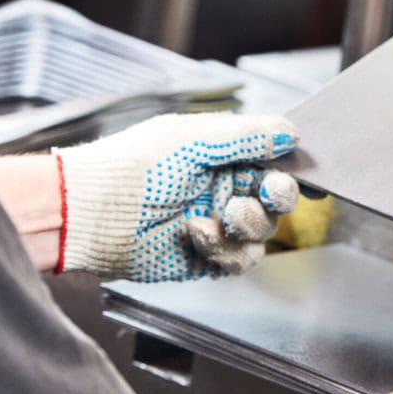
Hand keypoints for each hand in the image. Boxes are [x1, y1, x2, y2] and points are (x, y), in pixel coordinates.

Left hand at [52, 113, 299, 281]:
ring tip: (222, 216)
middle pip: (277, 196)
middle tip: (268, 192)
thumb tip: (291, 134)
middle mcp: (222, 188)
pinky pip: (241, 259)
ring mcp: (216, 223)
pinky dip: (225, 248)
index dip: (291, 164)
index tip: (304, 170)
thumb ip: (247, 136)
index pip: (271, 157)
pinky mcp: (207, 257)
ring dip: (250, 223)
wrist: (88, 215)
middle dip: (278, 195)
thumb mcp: (192, 139)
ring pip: (265, 230)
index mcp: (221, 154)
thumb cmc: (130, 168)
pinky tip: (196, 235)